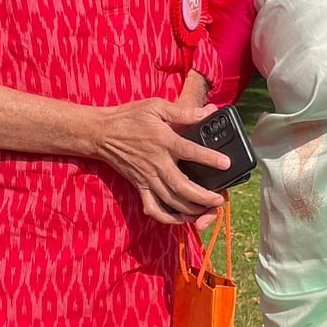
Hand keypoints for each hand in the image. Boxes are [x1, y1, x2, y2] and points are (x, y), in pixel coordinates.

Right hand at [92, 95, 229, 226]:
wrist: (101, 133)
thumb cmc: (129, 118)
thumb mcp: (156, 106)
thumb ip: (183, 112)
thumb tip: (207, 112)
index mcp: (163, 141)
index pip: (190, 151)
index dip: (209, 158)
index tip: (226, 164)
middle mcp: (156, 163)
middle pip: (182, 186)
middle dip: (203, 197)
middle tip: (219, 200)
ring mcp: (147, 178)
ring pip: (171, 201)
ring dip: (190, 210)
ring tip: (206, 211)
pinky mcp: (140, 186)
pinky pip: (154, 208)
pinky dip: (167, 218)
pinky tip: (181, 219)